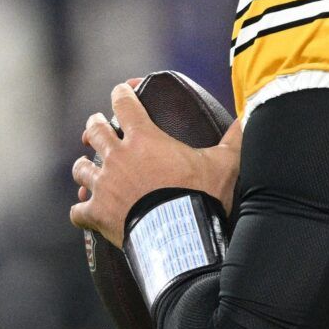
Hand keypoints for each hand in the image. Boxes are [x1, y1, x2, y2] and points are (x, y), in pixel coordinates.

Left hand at [70, 83, 242, 246]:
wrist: (179, 236)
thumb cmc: (200, 195)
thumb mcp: (224, 164)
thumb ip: (235, 139)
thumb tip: (250, 117)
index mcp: (144, 139)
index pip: (124, 104)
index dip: (121, 94)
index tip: (121, 92)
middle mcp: (117, 157)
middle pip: (94, 131)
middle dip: (94, 127)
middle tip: (96, 128)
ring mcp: (103, 186)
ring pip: (80, 169)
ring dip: (84, 168)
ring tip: (86, 169)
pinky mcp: (96, 214)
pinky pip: (78, 211)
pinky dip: (82, 211)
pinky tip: (86, 213)